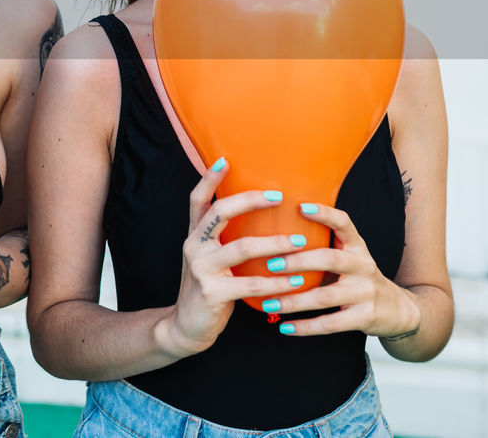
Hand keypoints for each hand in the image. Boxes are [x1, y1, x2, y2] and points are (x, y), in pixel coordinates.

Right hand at [158, 162, 308, 358]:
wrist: (186, 327)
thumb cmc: (209, 288)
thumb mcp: (211, 259)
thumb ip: (226, 240)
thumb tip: (261, 218)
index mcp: (195, 235)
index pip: (197, 200)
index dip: (209, 178)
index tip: (225, 159)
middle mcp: (194, 246)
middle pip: (220, 213)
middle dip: (250, 201)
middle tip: (279, 196)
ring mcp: (201, 268)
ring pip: (241, 247)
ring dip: (275, 243)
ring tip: (300, 241)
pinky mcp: (212, 292)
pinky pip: (250, 283)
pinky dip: (277, 282)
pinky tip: (296, 281)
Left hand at [263, 203, 420, 338]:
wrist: (399, 311)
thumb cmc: (360, 279)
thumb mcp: (350, 256)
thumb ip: (324, 245)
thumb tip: (276, 236)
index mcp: (357, 247)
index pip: (344, 223)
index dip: (324, 214)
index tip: (300, 207)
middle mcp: (363, 266)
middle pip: (330, 260)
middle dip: (298, 262)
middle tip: (271, 264)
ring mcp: (365, 293)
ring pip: (325, 296)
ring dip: (294, 301)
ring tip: (269, 303)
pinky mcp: (365, 317)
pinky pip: (331, 323)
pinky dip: (306, 327)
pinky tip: (285, 328)